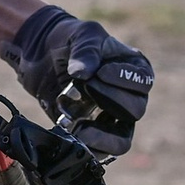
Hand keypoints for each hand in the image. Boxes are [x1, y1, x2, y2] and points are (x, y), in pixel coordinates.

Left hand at [0, 5, 152, 155]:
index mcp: (134, 68)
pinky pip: (100, 151)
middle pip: (136, 110)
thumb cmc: (70, 40)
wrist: (42, 55)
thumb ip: (87, 49)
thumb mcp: (82, 34)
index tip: (99, 72)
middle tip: (85, 87)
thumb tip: (83, 74)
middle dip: (109, 100)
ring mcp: (111, 118)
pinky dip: (89, 147)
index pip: (143, 81)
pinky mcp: (93, 132)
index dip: (123, 79)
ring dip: (103, 136)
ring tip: (81, 126)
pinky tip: (73, 133)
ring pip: (122, 139)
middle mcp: (128, 96)